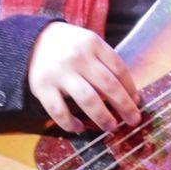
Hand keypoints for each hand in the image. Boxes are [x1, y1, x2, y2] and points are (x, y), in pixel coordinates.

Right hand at [27, 22, 141, 134]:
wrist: (33, 41)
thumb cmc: (69, 47)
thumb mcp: (88, 44)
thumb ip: (105, 63)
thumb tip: (129, 95)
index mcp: (92, 43)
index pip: (118, 68)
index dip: (130, 88)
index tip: (137, 102)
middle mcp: (77, 57)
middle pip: (108, 85)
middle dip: (124, 106)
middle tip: (133, 121)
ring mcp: (59, 73)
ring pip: (87, 100)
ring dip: (102, 117)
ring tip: (110, 127)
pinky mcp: (42, 87)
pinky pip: (59, 111)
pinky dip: (71, 123)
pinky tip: (79, 128)